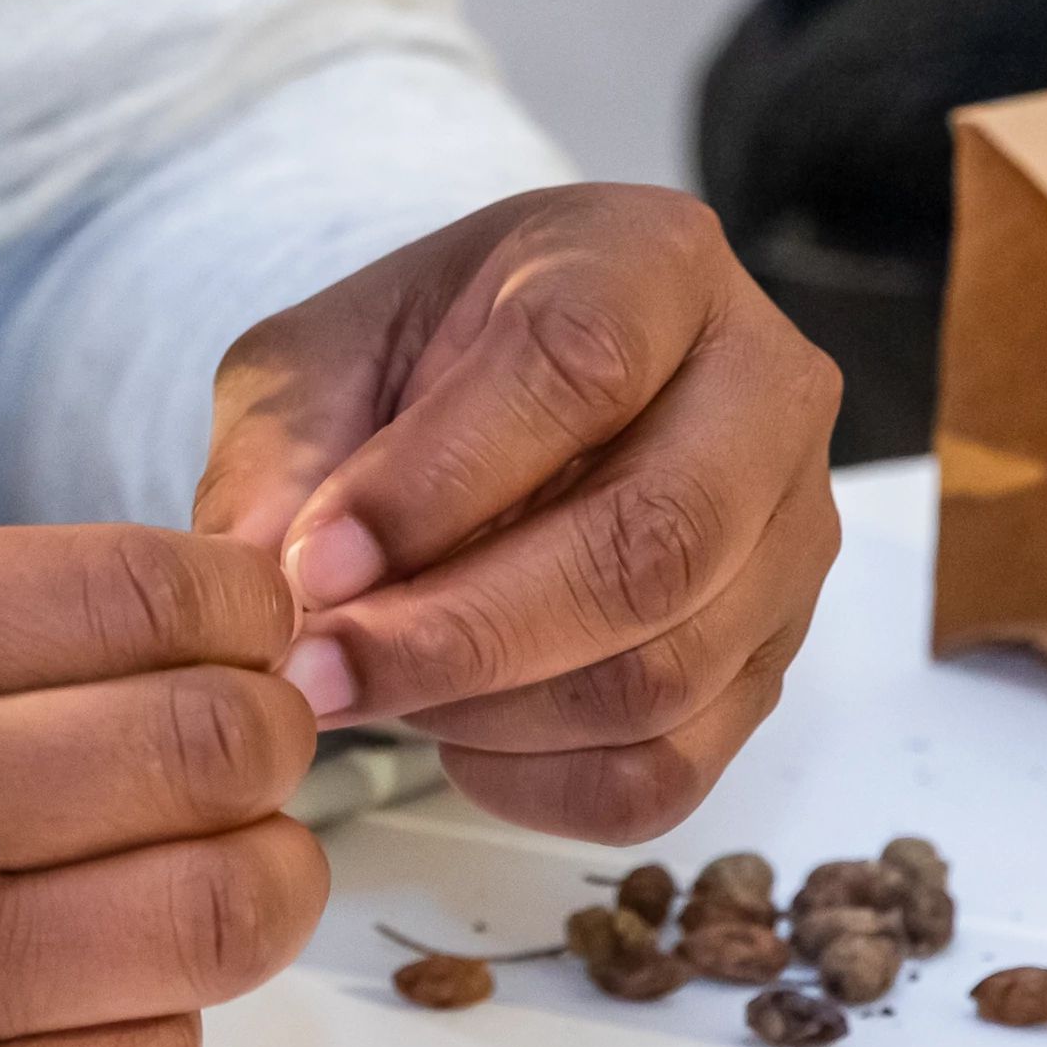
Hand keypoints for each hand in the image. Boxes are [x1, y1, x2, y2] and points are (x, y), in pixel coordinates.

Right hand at [0, 524, 324, 1046]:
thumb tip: (137, 614)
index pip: (138, 587)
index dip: (239, 609)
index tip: (245, 634)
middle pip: (209, 745)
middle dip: (273, 739)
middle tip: (250, 755)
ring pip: (218, 913)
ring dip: (255, 884)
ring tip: (214, 875)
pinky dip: (160, 1023)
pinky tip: (99, 999)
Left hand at [199, 185, 838, 844]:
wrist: (494, 407)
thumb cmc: (411, 364)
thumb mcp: (318, 361)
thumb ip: (283, 455)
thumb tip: (259, 587)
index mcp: (652, 262)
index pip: (578, 366)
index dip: (437, 481)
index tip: (310, 563)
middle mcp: (762, 392)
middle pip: (651, 542)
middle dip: (463, 633)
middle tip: (318, 674)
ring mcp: (787, 540)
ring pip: (663, 672)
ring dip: (486, 711)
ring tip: (365, 690)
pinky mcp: (771, 665)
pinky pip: (669, 770)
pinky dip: (537, 784)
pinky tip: (449, 736)